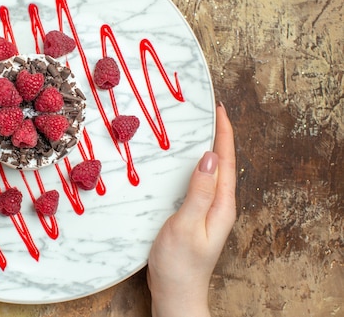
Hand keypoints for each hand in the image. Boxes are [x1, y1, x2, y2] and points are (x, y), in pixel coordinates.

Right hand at [147, 104, 235, 316]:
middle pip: (223, 163)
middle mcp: (219, 205)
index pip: (227, 162)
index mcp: (222, 205)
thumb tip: (210, 157)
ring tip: (198, 128)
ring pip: (211, 172)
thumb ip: (199, 191)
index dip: (223, 134)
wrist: (174, 293)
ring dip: (207, 148)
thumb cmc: (179, 264)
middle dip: (217, 135)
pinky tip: (184, 161)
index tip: (218, 109)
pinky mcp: (195, 215)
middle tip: (207, 111)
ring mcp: (208, 211)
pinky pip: (199, 182)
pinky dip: (194, 165)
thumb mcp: (187, 224)